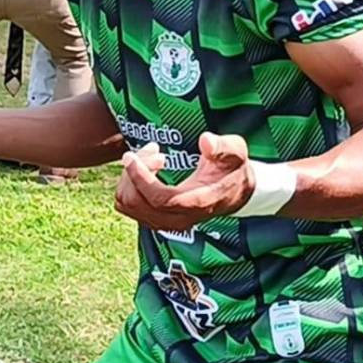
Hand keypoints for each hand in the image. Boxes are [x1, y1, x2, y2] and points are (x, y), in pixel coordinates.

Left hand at [114, 134, 253, 230]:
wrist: (235, 193)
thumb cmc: (233, 170)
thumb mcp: (236, 152)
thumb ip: (223, 146)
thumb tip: (205, 141)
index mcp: (197, 203)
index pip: (158, 200)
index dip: (140, 178)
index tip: (132, 156)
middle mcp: (178, 219)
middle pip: (136, 202)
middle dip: (134, 172)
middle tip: (154, 149)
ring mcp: (164, 221)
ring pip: (127, 204)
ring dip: (130, 177)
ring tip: (153, 155)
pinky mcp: (155, 218)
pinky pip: (128, 204)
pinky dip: (130, 183)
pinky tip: (149, 166)